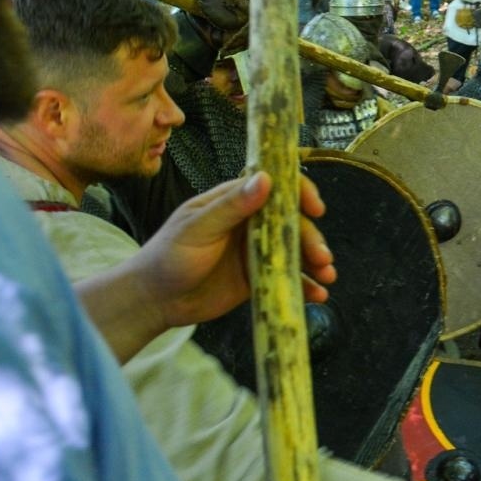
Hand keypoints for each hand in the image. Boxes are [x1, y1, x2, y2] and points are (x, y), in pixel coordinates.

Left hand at [134, 172, 335, 330]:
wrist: (153, 302)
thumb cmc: (168, 257)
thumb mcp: (197, 228)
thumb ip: (231, 206)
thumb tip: (267, 179)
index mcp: (234, 202)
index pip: (275, 186)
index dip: (300, 192)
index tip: (315, 208)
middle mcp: (250, 223)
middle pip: (292, 222)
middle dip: (312, 237)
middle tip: (322, 256)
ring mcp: (256, 251)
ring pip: (294, 250)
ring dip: (315, 260)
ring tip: (327, 276)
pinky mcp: (258, 278)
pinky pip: (288, 277)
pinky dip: (305, 284)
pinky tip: (318, 294)